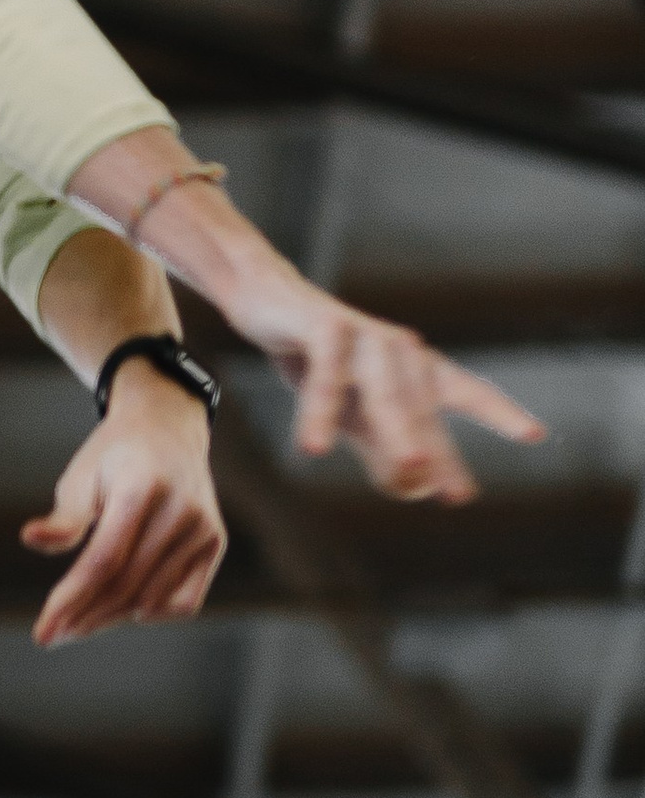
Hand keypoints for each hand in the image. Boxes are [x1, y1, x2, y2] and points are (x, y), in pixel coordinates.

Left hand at [20, 372, 227, 646]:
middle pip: (127, 584)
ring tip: (79, 624)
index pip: (104, 560)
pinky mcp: (215, 542)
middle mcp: (180, 508)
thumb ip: (64, 519)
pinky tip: (125, 610)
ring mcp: (203, 527)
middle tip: (52, 636)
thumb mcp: (81, 477)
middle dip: (85, 616)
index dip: (71, 599)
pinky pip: (185, 600)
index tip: (44, 631)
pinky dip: (153, 611)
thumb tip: (30, 539)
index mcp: (141, 485)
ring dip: (112, 617)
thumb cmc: (113, 456)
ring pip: (152, 597)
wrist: (166, 429)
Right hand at [227, 257, 543, 503]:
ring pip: (386, 393)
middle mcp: (399, 349)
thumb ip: (386, 449)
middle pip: (424, 409)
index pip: (465, 391)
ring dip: (399, 433)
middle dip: (442, 452)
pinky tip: (313, 448)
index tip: (534, 436)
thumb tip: (419, 487)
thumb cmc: (317, 361)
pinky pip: (327, 376)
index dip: (498, 413)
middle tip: (455, 495)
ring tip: (414, 472)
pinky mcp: (324, 326)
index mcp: (414, 368)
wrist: (264, 302)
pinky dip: (320, 412)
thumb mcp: (355, 414)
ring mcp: (364, 335)